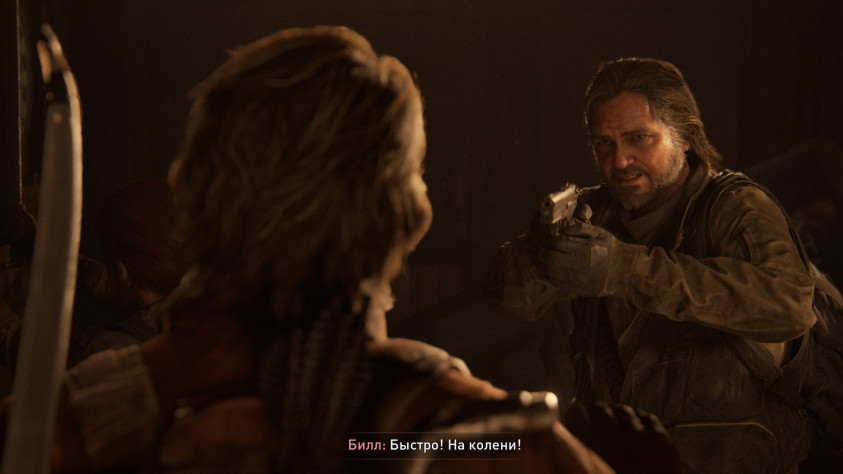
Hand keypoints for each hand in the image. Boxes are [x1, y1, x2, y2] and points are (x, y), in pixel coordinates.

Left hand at [530, 221, 613, 297]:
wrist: (621, 272)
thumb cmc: (609, 249)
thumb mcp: (599, 233)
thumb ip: (581, 228)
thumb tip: (563, 228)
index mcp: (583, 250)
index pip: (556, 244)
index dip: (544, 240)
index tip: (538, 236)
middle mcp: (578, 265)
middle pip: (549, 258)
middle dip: (537, 251)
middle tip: (531, 246)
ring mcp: (575, 278)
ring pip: (549, 271)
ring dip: (537, 263)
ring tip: (531, 256)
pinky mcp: (574, 287)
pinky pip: (553, 283)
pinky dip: (541, 276)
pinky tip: (535, 270)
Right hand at [565, 401, 681, 473]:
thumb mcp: (591, 470)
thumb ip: (579, 454)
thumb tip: (569, 441)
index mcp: (592, 446)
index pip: (578, 412)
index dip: (575, 411)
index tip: (575, 411)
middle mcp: (614, 437)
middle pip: (600, 409)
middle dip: (595, 410)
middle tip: (594, 415)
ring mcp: (639, 437)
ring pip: (623, 410)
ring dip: (616, 413)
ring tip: (615, 419)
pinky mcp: (660, 440)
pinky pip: (647, 417)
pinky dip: (639, 417)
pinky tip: (636, 423)